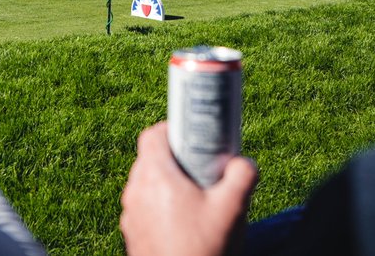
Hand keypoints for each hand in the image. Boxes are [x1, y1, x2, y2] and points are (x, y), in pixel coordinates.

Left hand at [121, 122, 257, 255]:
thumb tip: (243, 162)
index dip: (172, 130)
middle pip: (150, 160)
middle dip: (174, 160)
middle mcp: (136, 192)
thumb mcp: (233, 208)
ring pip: (146, 185)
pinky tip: (184, 223)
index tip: (192, 138)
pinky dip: (160, 207)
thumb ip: (243, 175)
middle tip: (200, 168)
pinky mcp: (132, 234)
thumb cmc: (204, 249)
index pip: (153, 135)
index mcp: (155, 176)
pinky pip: (144, 209)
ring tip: (195, 199)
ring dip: (166, 184)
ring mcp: (130, 215)